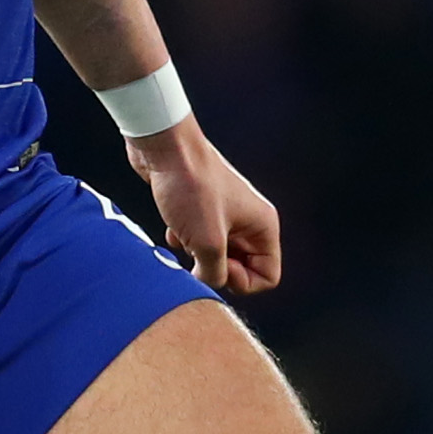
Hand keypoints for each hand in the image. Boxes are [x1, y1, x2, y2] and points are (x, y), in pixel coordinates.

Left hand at [130, 122, 280, 294]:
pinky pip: (197, 241)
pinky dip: (183, 241)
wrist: (164, 149)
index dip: (242, 282)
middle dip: (215, 267)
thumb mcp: (207, 242)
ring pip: (215, 255)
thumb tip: (208, 285)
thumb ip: (214, 274)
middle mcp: (248, 220)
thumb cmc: (191, 187)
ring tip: (184, 237)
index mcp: (262, 225)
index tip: (219, 266)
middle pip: (241, 267)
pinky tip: (172, 228)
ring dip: (196, 255)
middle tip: (198, 254)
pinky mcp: (201, 210)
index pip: (268, 275)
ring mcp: (224, 215)